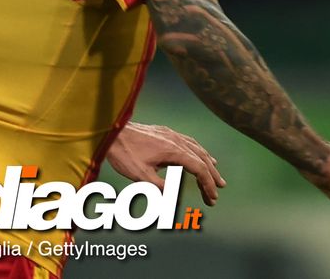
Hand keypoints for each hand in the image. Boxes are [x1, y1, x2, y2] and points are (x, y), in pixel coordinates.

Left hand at [106, 122, 224, 205]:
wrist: (111, 131)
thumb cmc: (124, 154)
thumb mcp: (141, 176)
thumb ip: (160, 188)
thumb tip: (175, 198)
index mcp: (173, 151)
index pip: (198, 169)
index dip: (208, 185)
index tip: (213, 199)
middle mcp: (175, 140)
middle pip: (201, 158)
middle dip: (211, 176)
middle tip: (217, 192)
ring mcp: (170, 134)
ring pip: (195, 148)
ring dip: (206, 162)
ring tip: (215, 172)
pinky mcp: (163, 132)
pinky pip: (187, 141)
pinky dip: (196, 150)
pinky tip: (196, 153)